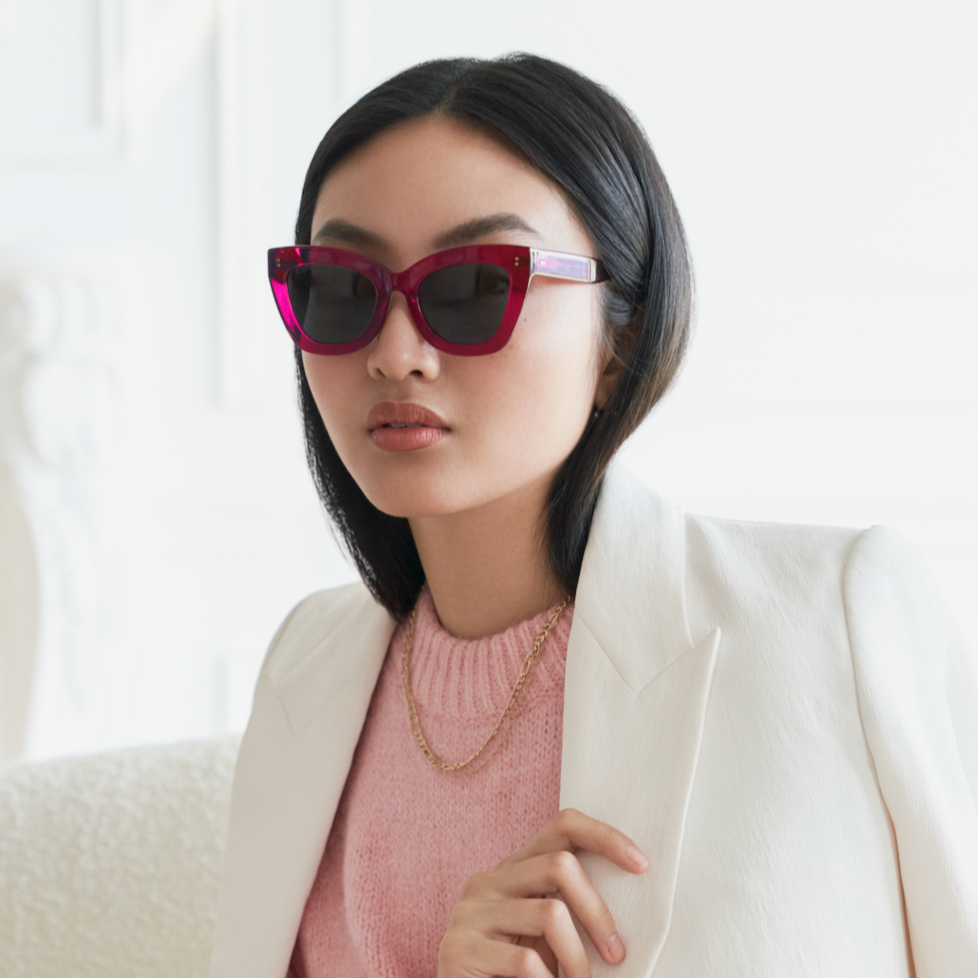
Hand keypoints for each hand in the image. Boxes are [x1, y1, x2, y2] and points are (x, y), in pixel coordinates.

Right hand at [437, 808, 648, 977]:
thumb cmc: (514, 974)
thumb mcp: (543, 934)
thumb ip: (566, 905)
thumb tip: (630, 887)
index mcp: (512, 869)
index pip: (562, 826)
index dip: (604, 836)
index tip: (641, 865)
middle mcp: (488, 880)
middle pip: (560, 865)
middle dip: (597, 912)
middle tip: (616, 954)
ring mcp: (470, 912)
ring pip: (549, 913)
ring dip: (578, 959)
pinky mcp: (458, 948)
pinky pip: (524, 959)